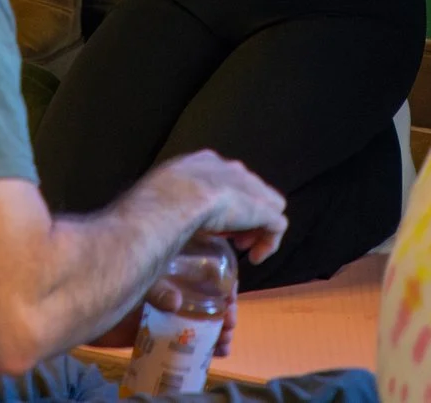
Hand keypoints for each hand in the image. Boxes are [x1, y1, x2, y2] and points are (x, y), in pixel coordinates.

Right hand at [152, 150, 286, 263]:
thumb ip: (165, 222)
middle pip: (246, 190)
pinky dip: (268, 242)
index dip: (219, 204)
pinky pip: (276, 224)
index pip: (219, 179)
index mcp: (201, 163)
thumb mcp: (157, 207)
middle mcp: (227, 168)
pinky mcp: (261, 206)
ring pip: (265, 205)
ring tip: (244, 249)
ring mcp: (248, 186)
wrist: (174, 199)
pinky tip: (254, 258)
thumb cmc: (154, 206)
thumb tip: (166, 267)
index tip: (212, 226)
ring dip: (257, 227)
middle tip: (231, 239)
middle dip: (241, 214)